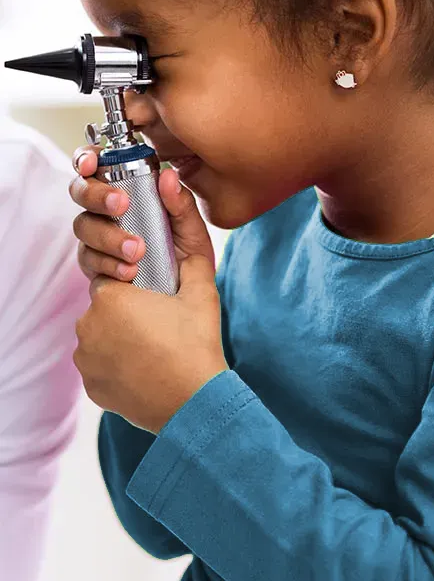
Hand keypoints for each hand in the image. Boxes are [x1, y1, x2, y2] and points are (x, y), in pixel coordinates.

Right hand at [69, 144, 215, 280]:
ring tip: (136, 251)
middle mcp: (104, 210)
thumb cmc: (186, 252)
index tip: (93, 163)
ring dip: (108, 236)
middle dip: (97, 195)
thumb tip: (169, 176)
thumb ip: (181, 202)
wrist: (184, 293)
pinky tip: (129, 271)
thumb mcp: (191, 227)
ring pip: (84, 226)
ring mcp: (96, 237)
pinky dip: (109, 264)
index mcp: (125, 188)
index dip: (86, 158)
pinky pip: (90, 259)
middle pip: (80, 191)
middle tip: (121, 204)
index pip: (96, 164)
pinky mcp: (94, 265)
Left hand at [69, 145, 226, 431]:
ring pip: (100, 329)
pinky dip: (115, 359)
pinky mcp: (89, 382)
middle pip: (107, 299)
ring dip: (120, 331)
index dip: (137, 278)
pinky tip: (142, 363)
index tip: (157, 292)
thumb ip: (184, 223)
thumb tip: (168, 177)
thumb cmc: (199, 340)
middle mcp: (89, 322)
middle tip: (160, 320)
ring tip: (154, 342)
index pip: (116, 271)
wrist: (195, 404)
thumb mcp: (201, 279)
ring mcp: (85, 355)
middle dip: (130, 305)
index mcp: (112, 294)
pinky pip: (97, 359)